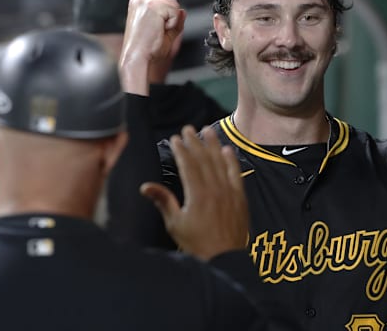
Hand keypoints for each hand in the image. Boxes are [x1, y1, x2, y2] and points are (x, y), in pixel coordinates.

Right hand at [120, 0, 185, 94]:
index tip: (155, 30)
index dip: (167, 19)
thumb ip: (174, 20)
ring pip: (174, 5)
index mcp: (139, 3)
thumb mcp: (164, 32)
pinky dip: (172, 23)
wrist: (138, 59)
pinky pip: (175, 11)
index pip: (165, 3)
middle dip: (170, 19)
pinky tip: (159, 30)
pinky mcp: (151, 5)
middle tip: (157, 32)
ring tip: (157, 31)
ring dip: (171, 21)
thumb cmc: (147, 50)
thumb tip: (183, 11)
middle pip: (171, 2)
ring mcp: (145, 1)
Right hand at [140, 126, 248, 260]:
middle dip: (195, 142)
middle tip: (188, 128)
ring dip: (214, 145)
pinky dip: (232, 161)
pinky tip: (228, 150)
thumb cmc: (197, 244)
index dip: (181, 150)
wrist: (224, 258)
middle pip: (204, 159)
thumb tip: (145, 186)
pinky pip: (236, 174)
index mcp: (197, 194)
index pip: (188, 165)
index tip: (175, 138)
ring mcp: (230, 192)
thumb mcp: (175, 224)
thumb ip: (164, 201)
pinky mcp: (240, 198)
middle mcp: (215, 189)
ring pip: (221, 162)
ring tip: (207, 130)